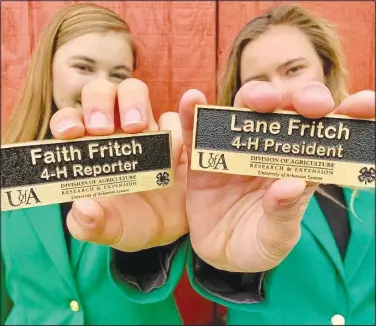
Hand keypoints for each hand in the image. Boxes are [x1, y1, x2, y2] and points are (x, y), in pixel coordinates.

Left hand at [50, 78, 187, 250]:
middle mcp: (117, 134)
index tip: (71, 134)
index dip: (66, 120)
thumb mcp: (112, 230)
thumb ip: (91, 226)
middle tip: (104, 128)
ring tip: (139, 129)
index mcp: (92, 152)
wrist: (175, 228)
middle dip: (99, 103)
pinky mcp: (176, 135)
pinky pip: (173, 117)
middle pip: (101, 94)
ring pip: (134, 91)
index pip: (70, 122)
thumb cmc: (134, 223)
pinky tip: (174, 149)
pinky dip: (173, 125)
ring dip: (133, 101)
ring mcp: (147, 130)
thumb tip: (81, 209)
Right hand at [179, 82, 374, 271]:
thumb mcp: (274, 240)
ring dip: (254, 98)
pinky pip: (197, 130)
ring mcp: (234, 151)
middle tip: (309, 106)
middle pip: (286, 112)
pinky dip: (193, 114)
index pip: (325, 136)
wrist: (218, 254)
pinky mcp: (203, 157)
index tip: (363, 105)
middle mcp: (267, 152)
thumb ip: (283, 217)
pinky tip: (193, 100)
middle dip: (300, 99)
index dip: (346, 116)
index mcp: (296, 169)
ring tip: (258, 101)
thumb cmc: (254, 245)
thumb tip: (290, 185)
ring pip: (245, 110)